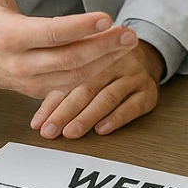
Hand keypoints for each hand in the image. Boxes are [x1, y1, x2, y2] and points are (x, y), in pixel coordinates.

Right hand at [0, 0, 137, 94]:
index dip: (81, 27)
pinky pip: (69, 85)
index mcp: (9, 36)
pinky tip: (111, 57)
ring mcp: (29, 81)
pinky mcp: (35, 89)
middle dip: (104, 47)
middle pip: (70, 59)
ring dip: (105, 61)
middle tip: (129, 34)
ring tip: (127, 44)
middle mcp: (20, 63)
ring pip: (74, 76)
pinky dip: (93, 72)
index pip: (52, 33)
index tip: (106, 17)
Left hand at [30, 40, 164, 139]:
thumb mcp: (85, 71)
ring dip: (87, 117)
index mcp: (93, 55)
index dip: (52, 103)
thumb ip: (63, 90)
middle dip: (66, 113)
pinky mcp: (148, 92)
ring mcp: (133, 77)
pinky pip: (132, 106)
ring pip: (107, 97)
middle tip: (51, 130)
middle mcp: (114, 63)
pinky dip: (116, 118)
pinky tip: (102, 128)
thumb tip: (39, 120)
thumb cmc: (109, 66)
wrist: (148, 57)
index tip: (39, 123)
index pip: (69, 81)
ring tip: (72, 132)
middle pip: (87, 88)